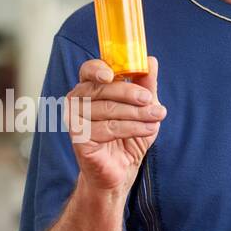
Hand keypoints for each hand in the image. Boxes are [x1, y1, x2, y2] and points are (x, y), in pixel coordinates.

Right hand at [65, 57, 164, 192]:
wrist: (121, 170)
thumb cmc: (128, 137)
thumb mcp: (142, 107)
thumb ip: (145, 84)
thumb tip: (150, 60)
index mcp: (88, 88)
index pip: (88, 70)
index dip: (98, 69)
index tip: (113, 74)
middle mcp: (76, 101)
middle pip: (101, 89)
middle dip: (130, 93)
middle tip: (150, 99)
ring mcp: (74, 119)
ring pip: (108, 109)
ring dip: (137, 113)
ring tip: (156, 117)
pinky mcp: (78, 138)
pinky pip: (108, 128)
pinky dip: (132, 128)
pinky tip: (148, 130)